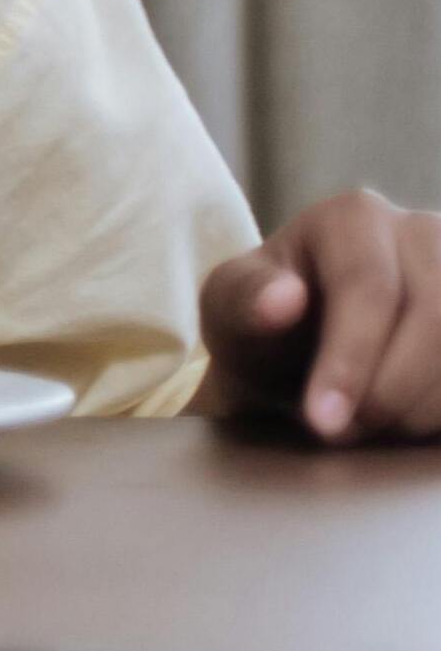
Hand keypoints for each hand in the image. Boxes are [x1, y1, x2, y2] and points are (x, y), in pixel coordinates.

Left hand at [198, 187, 440, 440]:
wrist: (302, 346)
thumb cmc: (264, 324)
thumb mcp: (230, 310)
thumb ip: (245, 301)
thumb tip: (284, 299)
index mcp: (353, 218)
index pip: (368, 287)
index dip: (350, 360)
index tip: (324, 421)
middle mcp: (421, 231)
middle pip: (434, 317)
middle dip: (388, 393)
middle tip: (343, 432)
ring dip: (424, 407)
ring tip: (375, 426)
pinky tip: (413, 420)